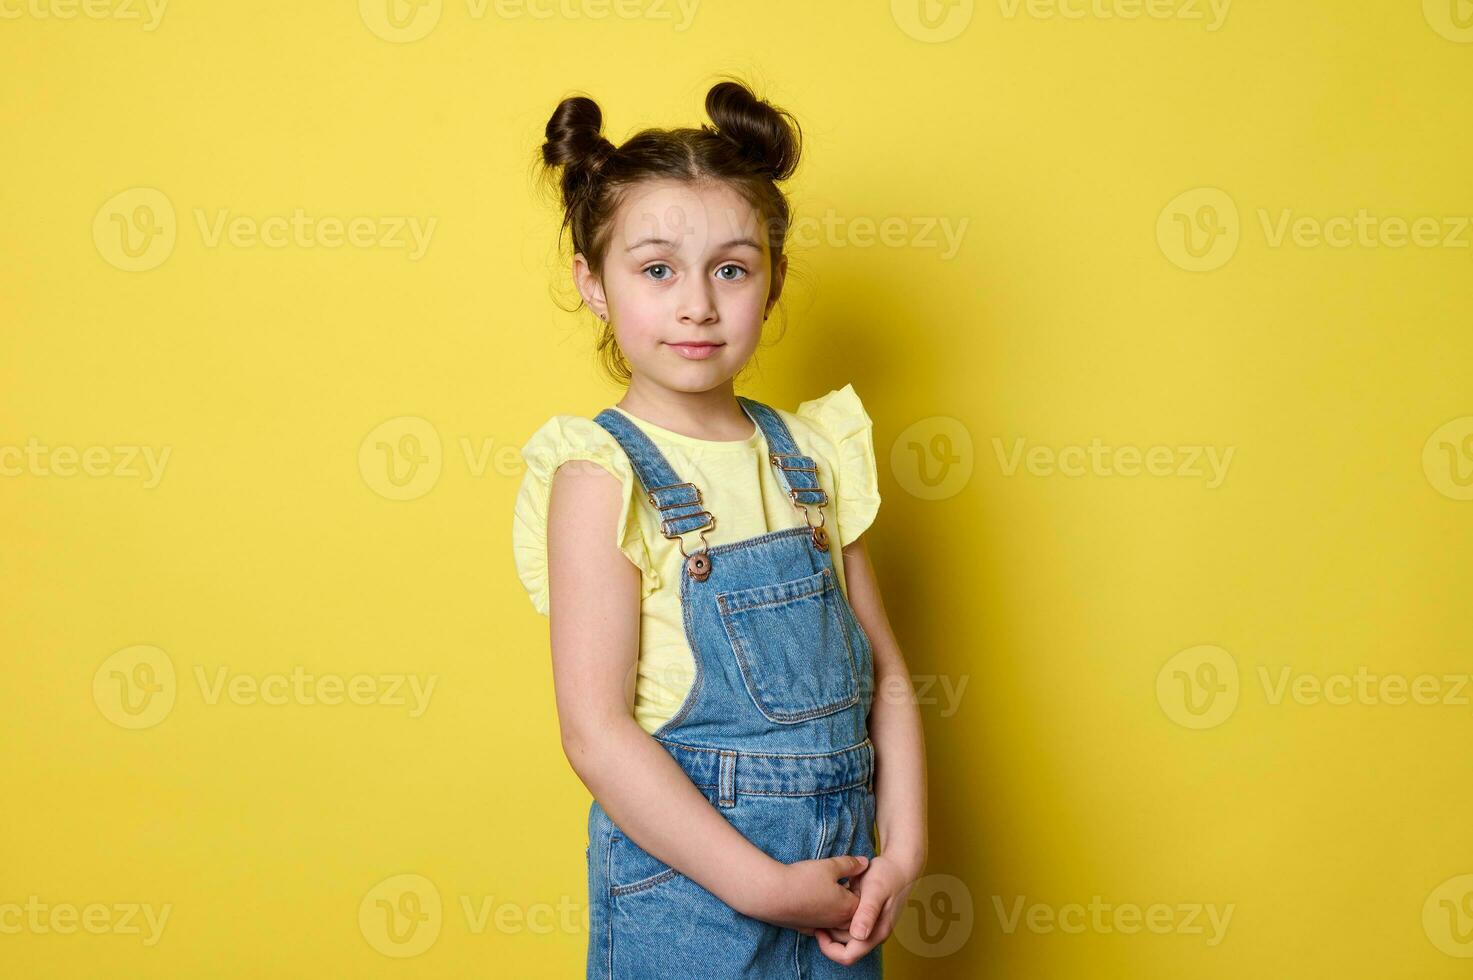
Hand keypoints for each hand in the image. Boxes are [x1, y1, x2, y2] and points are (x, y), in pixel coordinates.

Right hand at [740, 855, 868, 932]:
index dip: (863, 886)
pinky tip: (815, 901)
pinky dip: (822, 914)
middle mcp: (837, 922)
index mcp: (848, 908)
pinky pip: (821, 924)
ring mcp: (820, 926)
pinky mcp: (805, 928)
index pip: (866, 901)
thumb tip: (865, 863)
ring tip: (831, 891)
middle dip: (853, 899)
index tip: (856, 874)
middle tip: (847, 882)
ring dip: (838, 908)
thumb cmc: (804, 880)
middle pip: (854, 914)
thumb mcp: (830, 866)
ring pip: (837, 921)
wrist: (772, 895)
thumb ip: (850, 864)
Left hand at [812, 854, 916, 966]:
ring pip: (842, 935)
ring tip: (822, 906)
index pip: (848, 956)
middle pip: (842, 946)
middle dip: (828, 934)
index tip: (818, 929)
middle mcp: (871, 933)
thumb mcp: (876, 890)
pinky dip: (835, 917)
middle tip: (817, 913)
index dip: (829, 948)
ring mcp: (867, 926)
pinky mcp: (863, 917)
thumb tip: (859, 935)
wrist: (898, 865)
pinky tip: (829, 902)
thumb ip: (868, 912)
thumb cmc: (888, 876)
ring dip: (830, 924)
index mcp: (876, 933)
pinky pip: (844, 924)